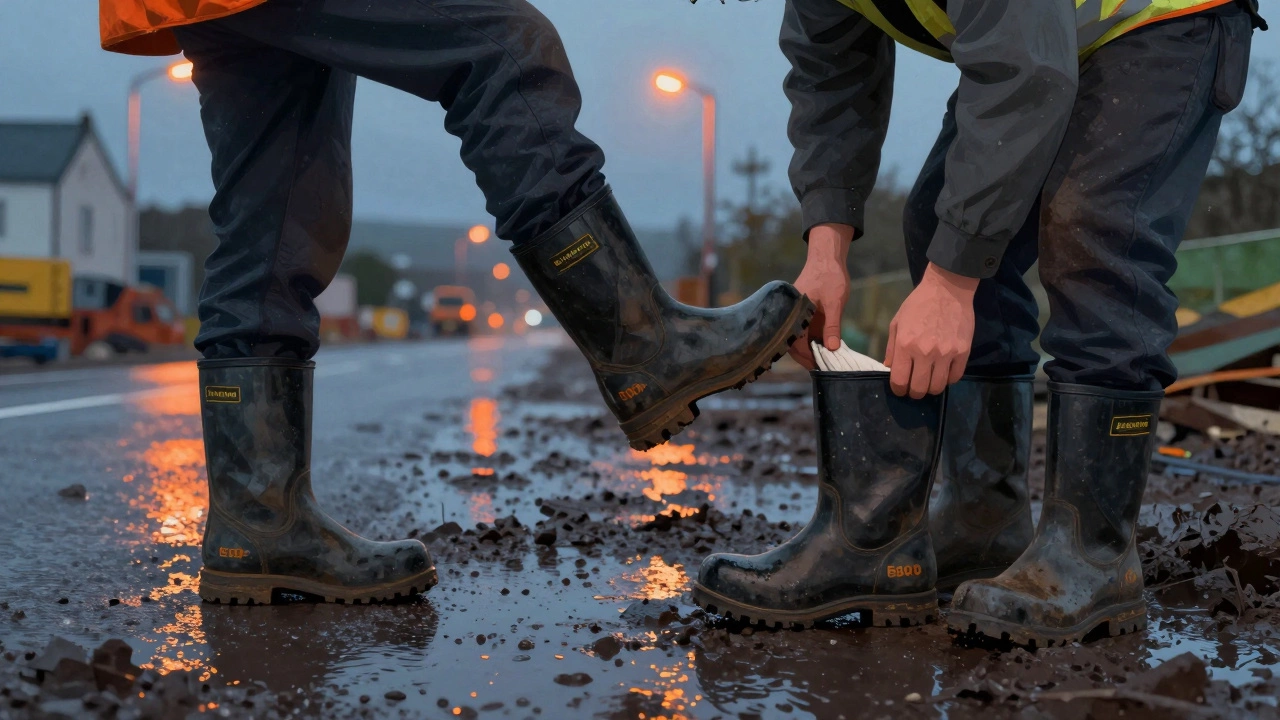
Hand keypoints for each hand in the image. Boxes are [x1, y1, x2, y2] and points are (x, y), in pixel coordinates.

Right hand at [788, 223, 852, 368]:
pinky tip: (826, 348)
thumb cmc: (829, 276)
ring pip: (800, 338)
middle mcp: (791, 315)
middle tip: (822, 368)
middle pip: (793, 343)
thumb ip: (833, 326)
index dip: (804, 356)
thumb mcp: (834, 303)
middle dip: (806, 357)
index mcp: (793, 312)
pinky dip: (815, 341)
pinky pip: (806, 331)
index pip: (793, 341)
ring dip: (811, 350)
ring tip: (825, 361)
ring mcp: (798, 314)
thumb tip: (832, 348)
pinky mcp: (804, 313)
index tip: (817, 366)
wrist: (827, 257)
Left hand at [885, 262, 977, 397]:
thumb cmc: (918, 304)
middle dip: (914, 393)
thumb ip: (891, 347)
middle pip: (918, 389)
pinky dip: (948, 379)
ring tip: (929, 381)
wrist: (948, 289)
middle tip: (915, 387)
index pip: (899, 381)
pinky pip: (955, 377)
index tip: (900, 389)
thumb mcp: (897, 322)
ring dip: (931, 389)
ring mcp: (946, 353)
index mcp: (905, 344)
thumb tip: (889, 368)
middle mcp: (925, 352)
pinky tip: (943, 372)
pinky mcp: (963, 351)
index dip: (898, 390)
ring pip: (937, 387)